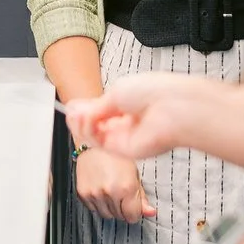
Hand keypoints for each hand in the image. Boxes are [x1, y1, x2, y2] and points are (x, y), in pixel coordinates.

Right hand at [65, 71, 212, 160]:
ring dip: (82, 125)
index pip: (101, 110)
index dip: (86, 109)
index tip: (73, 105)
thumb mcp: (117, 91)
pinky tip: (87, 122)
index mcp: (128, 103)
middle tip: (71, 111)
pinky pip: (101, 144)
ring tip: (77, 115)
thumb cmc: (152, 92)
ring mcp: (126, 136)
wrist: (171, 107)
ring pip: (96, 136)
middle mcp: (127, 121)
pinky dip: (89, 134)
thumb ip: (96, 107)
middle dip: (81, 117)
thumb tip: (79, 112)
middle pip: (96, 124)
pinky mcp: (125, 151)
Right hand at [73, 148, 155, 223]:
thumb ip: (142, 196)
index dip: (135, 211)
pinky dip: (98, 203)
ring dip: (110, 207)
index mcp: (126, 187)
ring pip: (106, 215)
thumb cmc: (116, 154)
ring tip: (111, 189)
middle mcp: (110, 192)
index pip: (133, 217)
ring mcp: (95, 194)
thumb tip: (150, 213)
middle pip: (120, 216)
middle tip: (122, 192)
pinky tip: (100, 189)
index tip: (133, 205)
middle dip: (123, 208)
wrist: (93, 142)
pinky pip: (93, 209)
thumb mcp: (134, 173)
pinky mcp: (83, 193)